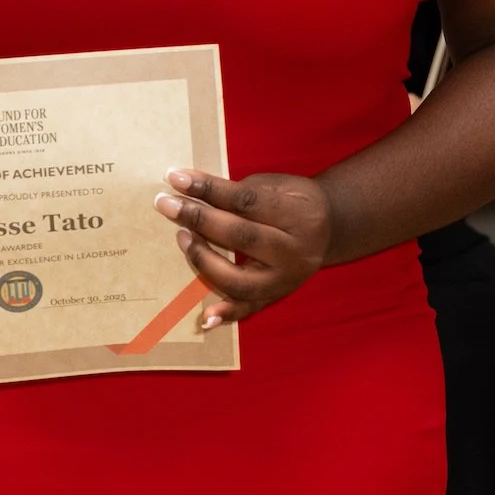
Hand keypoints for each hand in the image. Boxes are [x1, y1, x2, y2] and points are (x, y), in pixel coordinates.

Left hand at [153, 168, 333, 326]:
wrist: (328, 228)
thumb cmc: (292, 201)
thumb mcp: (275, 186)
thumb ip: (239, 192)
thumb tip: (189, 191)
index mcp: (298, 214)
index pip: (245, 201)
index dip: (208, 189)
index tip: (175, 177)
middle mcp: (294, 251)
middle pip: (240, 236)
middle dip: (198, 219)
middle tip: (166, 204)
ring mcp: (285, 279)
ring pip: (238, 278)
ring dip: (202, 259)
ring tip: (181, 237)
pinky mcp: (276, 297)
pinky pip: (248, 309)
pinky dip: (226, 314)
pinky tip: (204, 317)